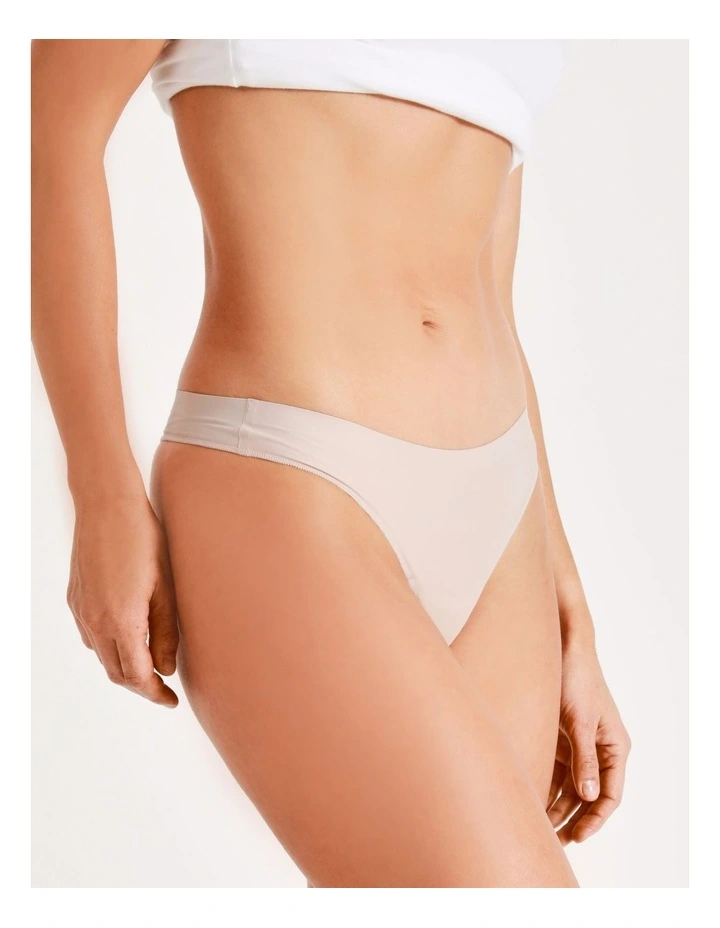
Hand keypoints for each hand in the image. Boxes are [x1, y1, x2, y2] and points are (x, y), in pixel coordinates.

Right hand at [66, 491, 178, 706]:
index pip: (138, 676)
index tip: (172, 700)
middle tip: (164, 689)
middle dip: (141, 686)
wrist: (107, 506)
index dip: (155, 693)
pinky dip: (111, 647)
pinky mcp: (76, 599)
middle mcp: (95, 623)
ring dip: (125, 667)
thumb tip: (167, 667)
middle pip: (117, 673)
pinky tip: (129, 637)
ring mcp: (81, 611)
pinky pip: (91, 636)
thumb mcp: (166, 587)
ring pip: (102, 656)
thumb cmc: (144, 540)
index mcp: (122, 622)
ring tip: (151, 664)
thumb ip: (167, 631)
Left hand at [546, 641, 630, 843]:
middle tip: (555, 841)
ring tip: (539, 826)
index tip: (578, 836)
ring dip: (557, 805)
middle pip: (589, 794)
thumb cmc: (576, 678)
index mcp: (614, 746)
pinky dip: (545, 785)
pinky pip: (555, 769)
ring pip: (570, 785)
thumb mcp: (579, 720)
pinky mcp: (560, 737)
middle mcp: (599, 749)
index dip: (595, 818)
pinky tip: (530, 798)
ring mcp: (579, 744)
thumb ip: (584, 759)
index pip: (610, 793)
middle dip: (573, 818)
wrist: (558, 646)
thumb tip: (588, 796)